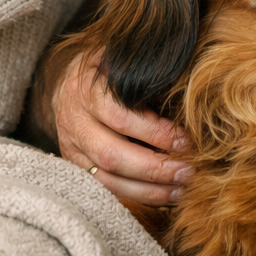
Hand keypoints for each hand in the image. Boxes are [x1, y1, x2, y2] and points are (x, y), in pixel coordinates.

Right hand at [52, 51, 192, 204]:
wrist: (67, 84)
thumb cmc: (107, 69)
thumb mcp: (120, 59)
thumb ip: (145, 72)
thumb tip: (185, 87)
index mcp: (87, 90)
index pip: (120, 116)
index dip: (154, 131)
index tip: (185, 139)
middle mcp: (75, 122)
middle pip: (112, 155)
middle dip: (154, 168)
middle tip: (188, 171)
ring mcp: (72, 149)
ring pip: (107, 180)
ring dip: (147, 190)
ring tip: (180, 190)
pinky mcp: (76, 168)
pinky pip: (104, 189)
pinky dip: (135, 196)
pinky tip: (162, 196)